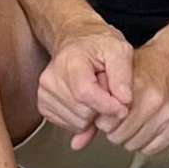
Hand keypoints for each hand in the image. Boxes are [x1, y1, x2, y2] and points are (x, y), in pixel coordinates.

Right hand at [36, 25, 133, 148]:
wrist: (76, 41)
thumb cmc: (98, 45)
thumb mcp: (120, 50)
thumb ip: (123, 75)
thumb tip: (124, 100)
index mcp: (70, 62)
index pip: (85, 93)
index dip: (108, 106)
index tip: (123, 108)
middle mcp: (51, 79)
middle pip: (83, 112)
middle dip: (103, 109)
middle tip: (108, 91)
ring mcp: (45, 94)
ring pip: (78, 123)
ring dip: (93, 115)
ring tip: (96, 94)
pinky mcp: (44, 106)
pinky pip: (70, 126)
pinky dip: (83, 119)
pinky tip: (87, 102)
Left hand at [95, 32, 168, 158]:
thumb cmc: (144, 69)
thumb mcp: (114, 77)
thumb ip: (95, 108)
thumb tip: (77, 143)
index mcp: (136, 87)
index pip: (106, 122)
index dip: (102, 119)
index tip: (106, 112)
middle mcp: (155, 101)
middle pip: (119, 137)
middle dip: (114, 129)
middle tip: (120, 117)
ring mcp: (168, 115)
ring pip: (134, 145)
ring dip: (130, 137)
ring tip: (133, 121)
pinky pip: (151, 149)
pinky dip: (145, 142)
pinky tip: (145, 127)